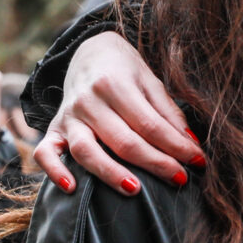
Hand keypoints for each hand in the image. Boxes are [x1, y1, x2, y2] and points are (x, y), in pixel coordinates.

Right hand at [29, 31, 200, 195]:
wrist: (88, 52)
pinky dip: (54, 171)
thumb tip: (190, 145)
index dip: (175, 147)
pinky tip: (71, 188)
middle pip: (123, 141)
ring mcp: (68, 117)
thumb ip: (168, 113)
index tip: (197, 161)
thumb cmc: (125, 71)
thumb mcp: (150, 81)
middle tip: (180, 179)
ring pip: (87, 151)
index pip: (150, 125)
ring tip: (136, 190)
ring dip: (111, 173)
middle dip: (155, 164)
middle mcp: (89, 101)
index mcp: (115, 85)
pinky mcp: (53, 129)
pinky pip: (45, 153)